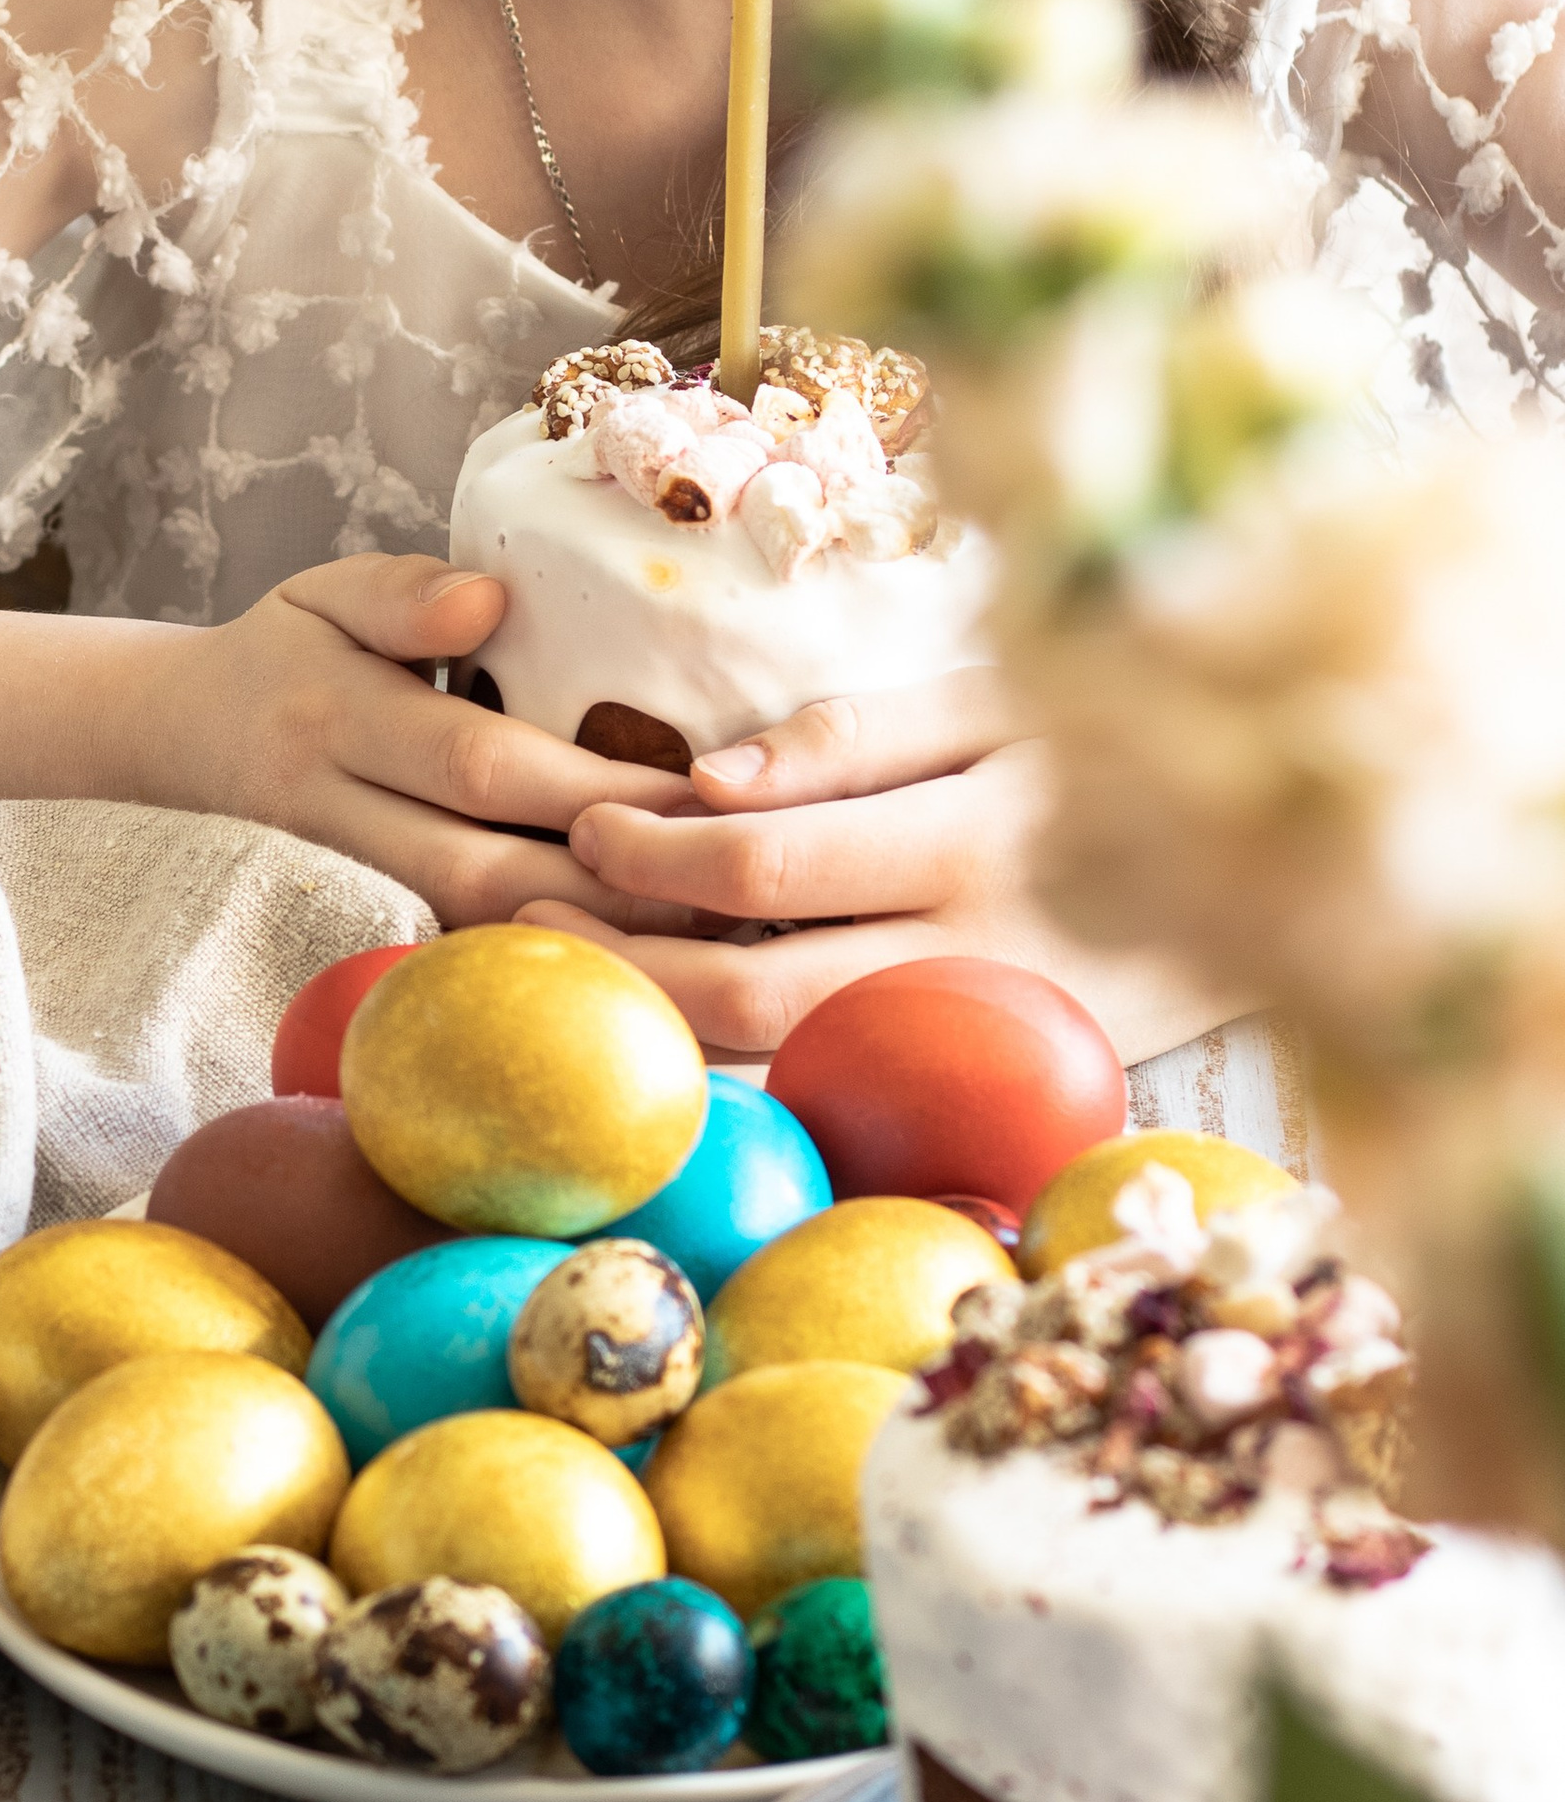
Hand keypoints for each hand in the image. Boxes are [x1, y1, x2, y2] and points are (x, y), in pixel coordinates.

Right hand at [136, 554, 710, 927]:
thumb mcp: (323, 594)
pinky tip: (621, 985)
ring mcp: (334, 890)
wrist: (169, 745)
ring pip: (468, 939)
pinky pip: (448, 972)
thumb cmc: (284, 659)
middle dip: (611, 887)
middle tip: (727, 886)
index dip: (590, 785)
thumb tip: (490, 600)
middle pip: (483, 871)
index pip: (479, 762)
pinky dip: (534, 984)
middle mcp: (331, 816)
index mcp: (339, 716)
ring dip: (584, 949)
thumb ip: (404, 591)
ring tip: (700, 943)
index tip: (695, 791)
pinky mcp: (344, 936)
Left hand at [522, 671, 1257, 1069]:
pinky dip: (739, 1073)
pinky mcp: (984, 1098)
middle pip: (746, 993)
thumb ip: (856, 737)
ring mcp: (976, 1049)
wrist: (1268, 885)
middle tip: (534, 912)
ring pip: (781, 1068)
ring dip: (656, 1029)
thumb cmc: (1100, 759)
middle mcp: (966, 961)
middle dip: (619, 956)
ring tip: (570, 975)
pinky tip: (667, 1034)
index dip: (645, 853)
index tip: (580, 822)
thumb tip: (706, 778)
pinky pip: (840, 1098)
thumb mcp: (997, 703)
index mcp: (962, 840)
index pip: (757, 868)